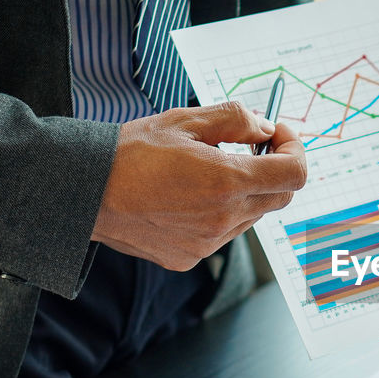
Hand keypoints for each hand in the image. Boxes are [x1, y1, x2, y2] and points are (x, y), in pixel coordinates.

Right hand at [93, 102, 306, 269]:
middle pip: (279, 198)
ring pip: (251, 217)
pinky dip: (219, 214)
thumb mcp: (186, 120)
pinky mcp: (190, 257)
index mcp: (227, 182)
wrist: (83, 191)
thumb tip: (266, 129)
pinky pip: (222, 234)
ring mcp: (208, 243)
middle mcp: (223, 218)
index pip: (294, 174)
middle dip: (274, 170)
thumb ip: (237, 120)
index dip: (295, 150)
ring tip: (207, 173)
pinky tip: (187, 197)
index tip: (278, 136)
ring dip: (244, 193)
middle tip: (252, 148)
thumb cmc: (132, 151)